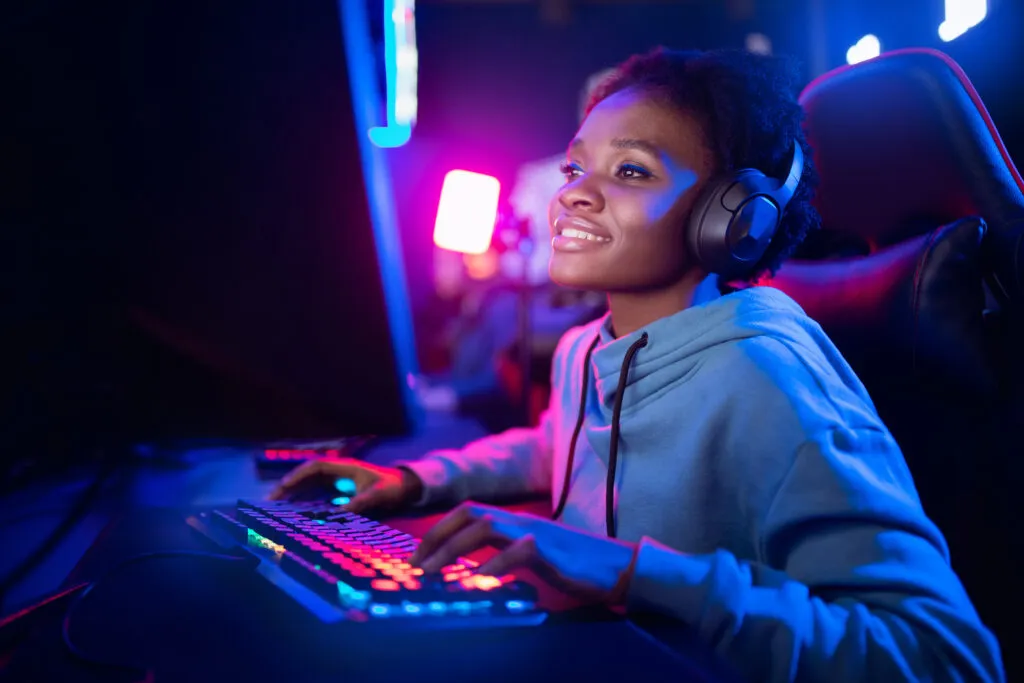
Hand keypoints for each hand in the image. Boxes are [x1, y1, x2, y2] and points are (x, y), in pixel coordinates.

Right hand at [268, 458, 423, 513]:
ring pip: (309, 487)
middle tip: (269, 502)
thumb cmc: (393, 487)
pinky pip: (317, 497)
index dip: (298, 476)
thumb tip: (341, 513)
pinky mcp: (339, 495)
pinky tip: (293, 515)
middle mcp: (337, 474)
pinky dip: (304, 504)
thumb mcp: (379, 494)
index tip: (284, 487)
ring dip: (293, 496)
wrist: (406, 488)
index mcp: (344, 467)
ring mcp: (337, 484)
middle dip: (288, 487)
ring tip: (274, 510)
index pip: (315, 467)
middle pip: (306, 477)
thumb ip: (362, 502)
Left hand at [411, 502, 638, 605]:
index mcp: (515, 520)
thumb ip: (505, 553)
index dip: (438, 530)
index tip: (417, 556)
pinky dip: (493, 566)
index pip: (467, 513)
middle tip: (415, 566)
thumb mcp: (533, 554)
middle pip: (469, 513)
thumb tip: (471, 569)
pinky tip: (478, 583)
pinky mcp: (549, 551)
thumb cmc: (575, 565)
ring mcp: (534, 532)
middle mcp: (520, 520)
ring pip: (485, 526)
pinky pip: (516, 552)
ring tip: (432, 574)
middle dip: (436, 536)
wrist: (618, 566)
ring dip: (453, 549)